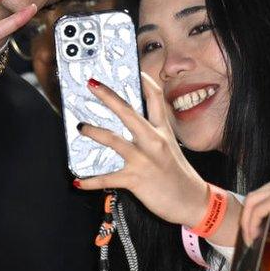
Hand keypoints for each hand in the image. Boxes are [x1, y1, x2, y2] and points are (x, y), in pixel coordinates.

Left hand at [74, 72, 209, 226]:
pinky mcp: (136, 179)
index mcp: (162, 131)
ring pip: (114, 140)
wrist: (192, 201)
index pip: (155, 98)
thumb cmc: (178, 174)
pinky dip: (90, 181)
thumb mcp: (170, 146)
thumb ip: (152, 132)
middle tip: (92, 84)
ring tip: (81, 127)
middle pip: (129, 112)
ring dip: (94, 132)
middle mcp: (154, 141)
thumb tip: (131, 123)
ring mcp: (144, 159)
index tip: (133, 68)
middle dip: (108, 96)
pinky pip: (107, 178)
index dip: (144, 80)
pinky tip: (78, 181)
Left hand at [238, 170, 269, 245]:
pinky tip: (255, 236)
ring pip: (252, 203)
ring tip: (250, 238)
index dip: (256, 210)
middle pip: (256, 195)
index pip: (265, 192)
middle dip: (248, 216)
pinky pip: (256, 211)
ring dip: (247, 222)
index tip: (255, 225)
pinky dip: (251, 224)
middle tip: (249, 234)